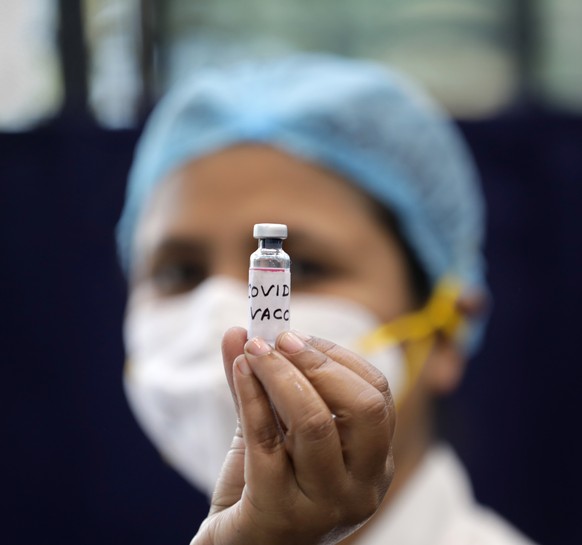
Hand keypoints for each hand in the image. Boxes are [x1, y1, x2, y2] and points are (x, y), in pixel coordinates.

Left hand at [190, 327, 395, 544]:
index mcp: (374, 464)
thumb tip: (240, 330)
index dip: (338, 357)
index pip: (378, 395)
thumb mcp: (273, 429)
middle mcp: (361, 487)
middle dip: (318, 362)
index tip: (298, 336)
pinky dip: (251, 395)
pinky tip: (238, 371)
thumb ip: (261, 382)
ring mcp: (324, 506)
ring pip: (315, 422)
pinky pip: (266, 439)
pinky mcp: (279, 514)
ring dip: (279, 374)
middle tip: (279, 340)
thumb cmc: (262, 487)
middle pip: (362, 407)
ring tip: (252, 353)